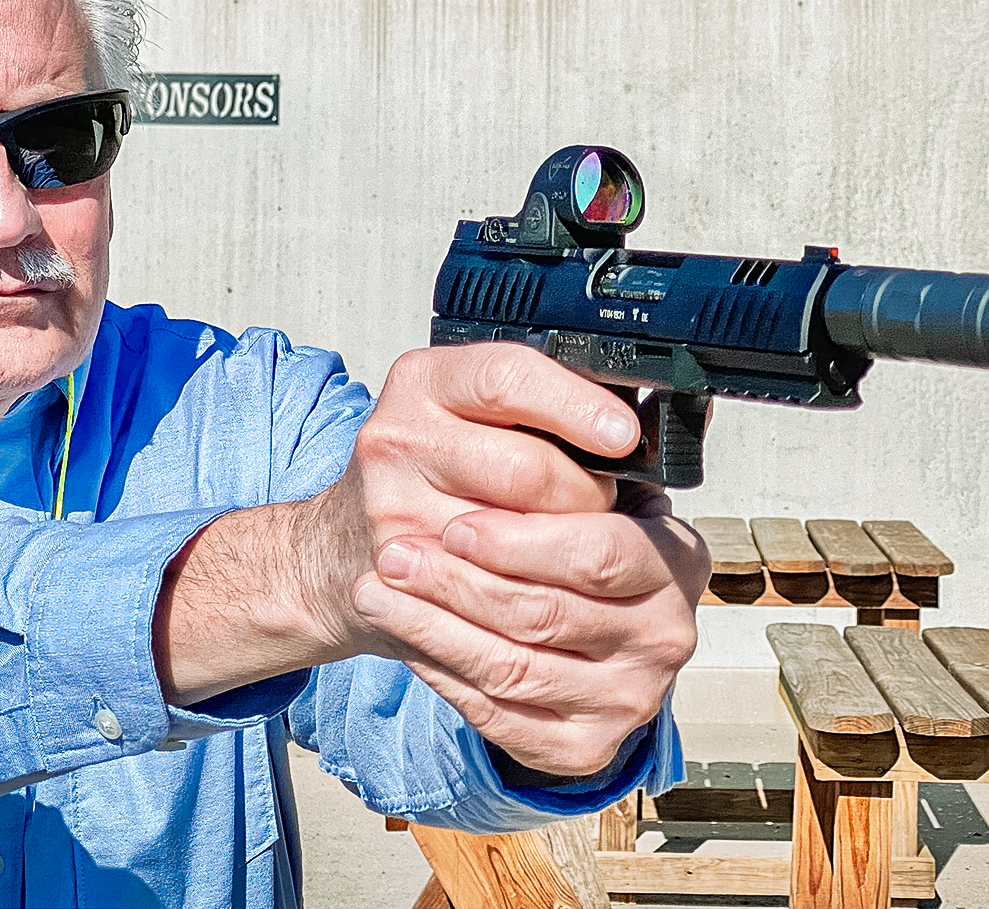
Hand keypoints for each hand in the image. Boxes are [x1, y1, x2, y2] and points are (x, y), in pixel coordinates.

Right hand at [155, 342, 709, 754]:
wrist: (337, 549)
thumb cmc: (432, 475)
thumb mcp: (475, 415)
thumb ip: (546, 410)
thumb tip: (651, 428)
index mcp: (425, 383)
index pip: (507, 379)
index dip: (576, 408)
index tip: (625, 436)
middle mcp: (395, 441)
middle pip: (525, 471)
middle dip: (586, 497)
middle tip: (605, 507)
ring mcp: (388, 518)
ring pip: (514, 549)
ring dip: (568, 560)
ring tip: (586, 560)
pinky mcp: (392, 586)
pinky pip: (487, 605)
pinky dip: (535, 610)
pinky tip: (558, 606)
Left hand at [328, 344, 709, 774]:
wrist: (549, 609)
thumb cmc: (552, 531)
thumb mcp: (576, 471)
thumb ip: (561, 443)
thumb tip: (531, 414)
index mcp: (677, 556)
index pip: (602, 549)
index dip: (521, 538)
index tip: (455, 519)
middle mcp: (667, 631)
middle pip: (549, 609)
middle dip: (462, 580)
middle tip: (397, 551)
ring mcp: (632, 694)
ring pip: (513, 665)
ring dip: (435, 624)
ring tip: (382, 585)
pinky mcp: (586, 744)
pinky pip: (501, 713)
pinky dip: (444, 672)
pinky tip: (404, 632)